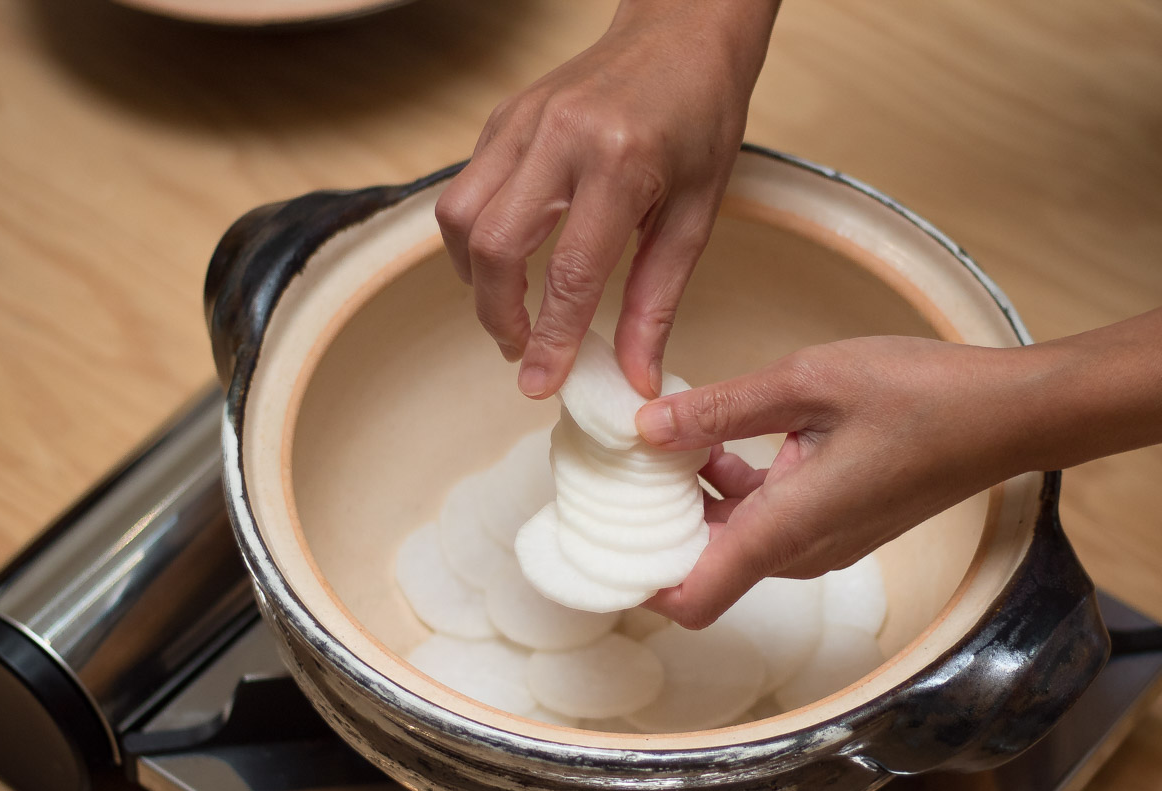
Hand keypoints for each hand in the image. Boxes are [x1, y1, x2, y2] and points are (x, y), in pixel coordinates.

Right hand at [435, 0, 776, 399]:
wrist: (682, 32)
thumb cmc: (701, 119)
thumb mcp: (698, 216)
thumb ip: (658, 302)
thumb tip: (635, 378)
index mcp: (621, 162)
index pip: (569, 272)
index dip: (550, 339)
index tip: (540, 385)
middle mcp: (561, 135)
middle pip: (495, 246)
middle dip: (497, 315)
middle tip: (522, 351)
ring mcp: (523, 120)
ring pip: (460, 216)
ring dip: (475, 277)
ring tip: (511, 311)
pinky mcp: (503, 116)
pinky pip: (467, 188)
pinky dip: (477, 238)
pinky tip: (510, 260)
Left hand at [633, 336, 1043, 626]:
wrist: (1010, 414)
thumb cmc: (922, 394)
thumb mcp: (810, 381)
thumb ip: (721, 408)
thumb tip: (647, 427)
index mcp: (786, 529)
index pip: (692, 599)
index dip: (639, 584)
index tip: (605, 537)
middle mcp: (801, 552)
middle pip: (704, 568)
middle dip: (660, 526)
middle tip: (625, 464)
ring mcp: (824, 543)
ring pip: (735, 542)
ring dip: (698, 502)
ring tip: (672, 436)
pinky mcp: (841, 524)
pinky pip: (769, 523)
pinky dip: (737, 492)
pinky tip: (729, 435)